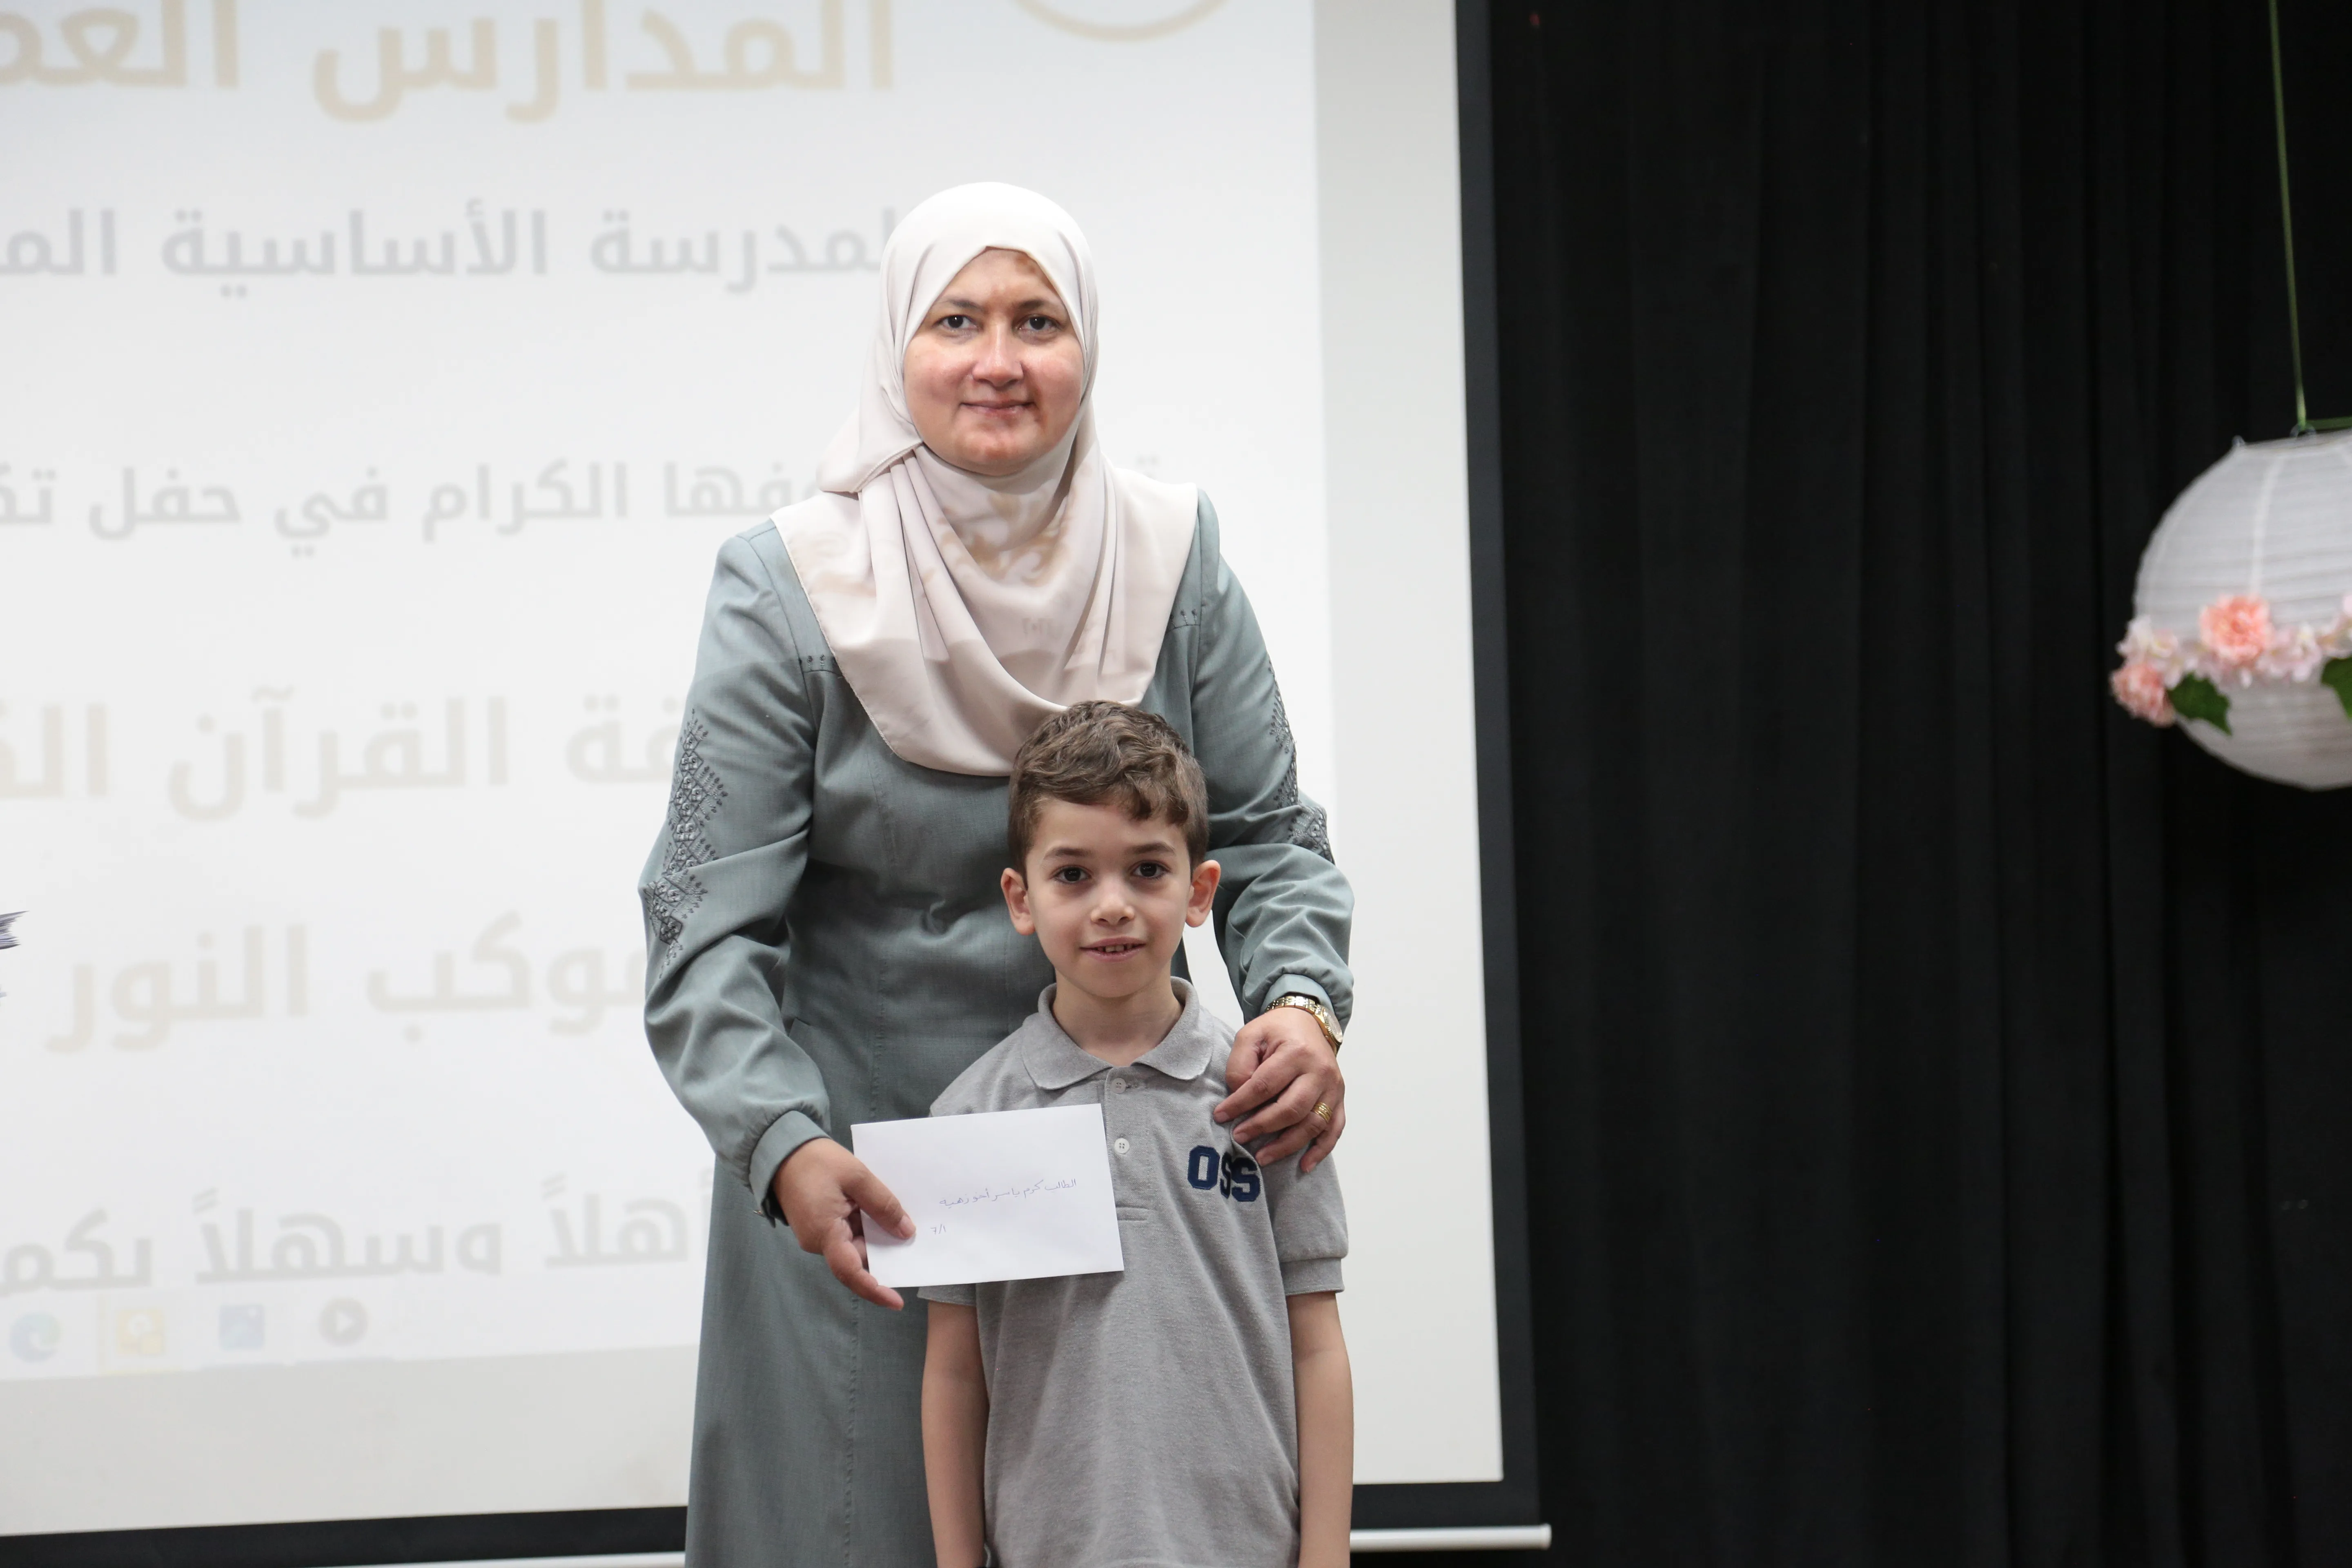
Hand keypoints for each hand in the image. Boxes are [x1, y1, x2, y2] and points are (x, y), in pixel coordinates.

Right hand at [771, 1136, 914, 1308]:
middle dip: (884, 1254)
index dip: (875, 1290)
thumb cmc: (817, 1161)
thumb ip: (883, 1205)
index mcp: (825, 1233)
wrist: (783, 1149)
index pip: (851, 1272)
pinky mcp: (819, 1224)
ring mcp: (818, 1233)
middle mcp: (819, 1241)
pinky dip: (866, 1226)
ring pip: (854, 1245)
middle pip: (856, 1258)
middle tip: (915, 1246)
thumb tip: (905, 1233)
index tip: (897, 1302)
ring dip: (876, 1236)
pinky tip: (883, 1213)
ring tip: (903, 1222)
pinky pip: (847, 1233)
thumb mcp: (857, 1177)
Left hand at [1215, 1004, 1343, 1170]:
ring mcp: (1333, 1087)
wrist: (1308, 1022)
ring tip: (1261, 1157)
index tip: (1221, 1116)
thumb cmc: (1276, 1031)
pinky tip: (1304, 1165)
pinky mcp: (1339, 1099)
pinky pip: (1334, 1129)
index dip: (1241, 1104)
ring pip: (1312, 1124)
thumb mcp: (1250, 1035)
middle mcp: (1320, 1071)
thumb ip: (1240, 1064)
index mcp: (1296, 1051)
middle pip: (1291, 1108)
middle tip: (1239, 1137)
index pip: (1265, 1085)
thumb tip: (1239, 1097)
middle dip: (1262, 1126)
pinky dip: (1321, 1150)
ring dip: (1286, 1145)